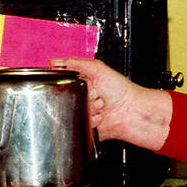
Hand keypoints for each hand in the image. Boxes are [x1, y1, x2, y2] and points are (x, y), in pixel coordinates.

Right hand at [52, 58, 170, 150]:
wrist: (131, 111)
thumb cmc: (121, 90)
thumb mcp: (97, 68)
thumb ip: (75, 63)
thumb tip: (55, 62)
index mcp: (83, 82)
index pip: (64, 80)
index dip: (69, 81)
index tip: (79, 81)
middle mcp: (83, 97)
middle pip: (67, 96)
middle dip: (82, 94)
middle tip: (95, 93)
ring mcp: (85, 111)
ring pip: (73, 110)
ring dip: (88, 107)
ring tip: (100, 105)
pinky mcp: (86, 124)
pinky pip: (79, 122)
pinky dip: (90, 119)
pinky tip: (101, 116)